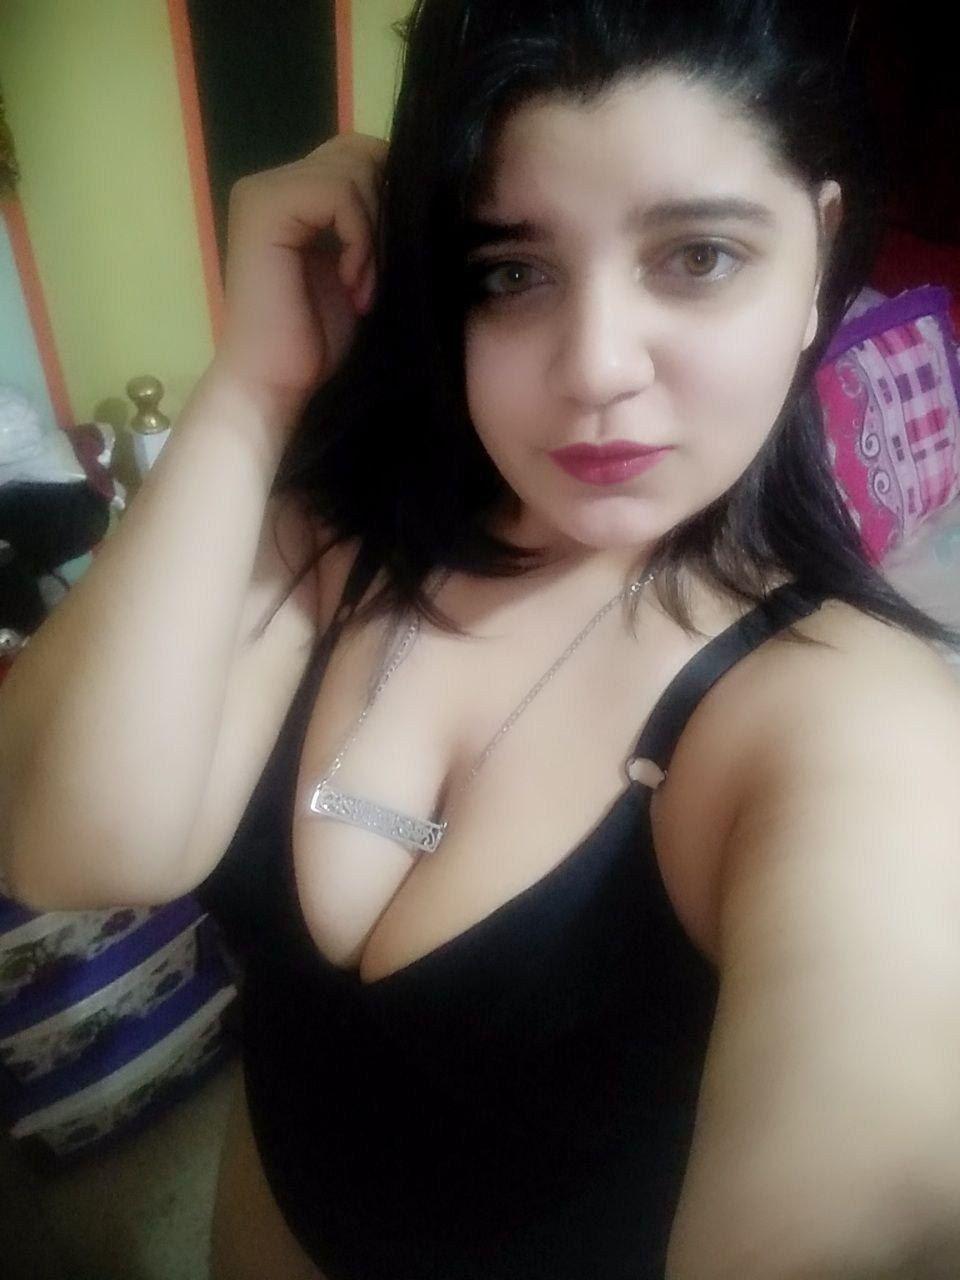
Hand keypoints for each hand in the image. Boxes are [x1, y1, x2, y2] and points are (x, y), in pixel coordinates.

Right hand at [209, 132, 387, 421]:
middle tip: (372, 279)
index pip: (363, 155)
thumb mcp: (362, 269)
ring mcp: (264, 191)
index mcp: (294, 193)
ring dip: (372, 236)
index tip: (385, 266)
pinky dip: (359, 239)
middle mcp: (273, 182)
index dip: (390, 201)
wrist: (277, 384)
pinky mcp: (265, 207)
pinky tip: (350, 283)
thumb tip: (420, 185)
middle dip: (384, 216)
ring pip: (355, 171)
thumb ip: (375, 223)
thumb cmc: (318, 341)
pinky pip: (338, 193)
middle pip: (363, 153)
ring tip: (359, 287)